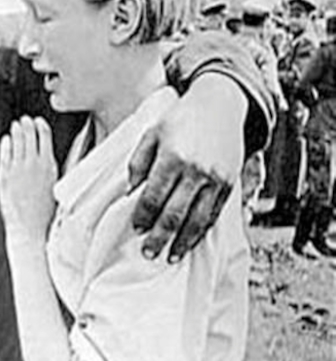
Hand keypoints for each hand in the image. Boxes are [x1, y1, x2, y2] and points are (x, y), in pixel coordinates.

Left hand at [0, 117, 57, 246]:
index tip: (38, 121)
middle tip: (25, 119)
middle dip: (27, 124)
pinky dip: (6, 145)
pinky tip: (6, 140)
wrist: (31, 229)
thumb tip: (47, 153)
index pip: (44, 136)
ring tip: (15, 125)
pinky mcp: (4, 176)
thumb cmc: (46, 212)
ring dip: (16, 131)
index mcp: (48, 165)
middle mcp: (32, 164)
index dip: (41, 126)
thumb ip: (50, 166)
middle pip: (29, 135)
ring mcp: (16, 169)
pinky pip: (4, 155)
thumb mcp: (55, 184)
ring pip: (16, 142)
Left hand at [129, 74, 244, 261]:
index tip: (136, 228)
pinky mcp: (230, 184)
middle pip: (175, 214)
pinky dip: (202, 231)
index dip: (143, 216)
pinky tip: (191, 241)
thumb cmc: (180, 120)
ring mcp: (216, 179)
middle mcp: (196, 171)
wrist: (221, 104)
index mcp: (173, 157)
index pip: (153, 197)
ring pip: (198, 220)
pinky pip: (214, 214)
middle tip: (148, 253)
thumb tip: (131, 193)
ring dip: (183, 242)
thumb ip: (138, 163)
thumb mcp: (151, 134)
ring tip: (170, 256)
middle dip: (160, 237)